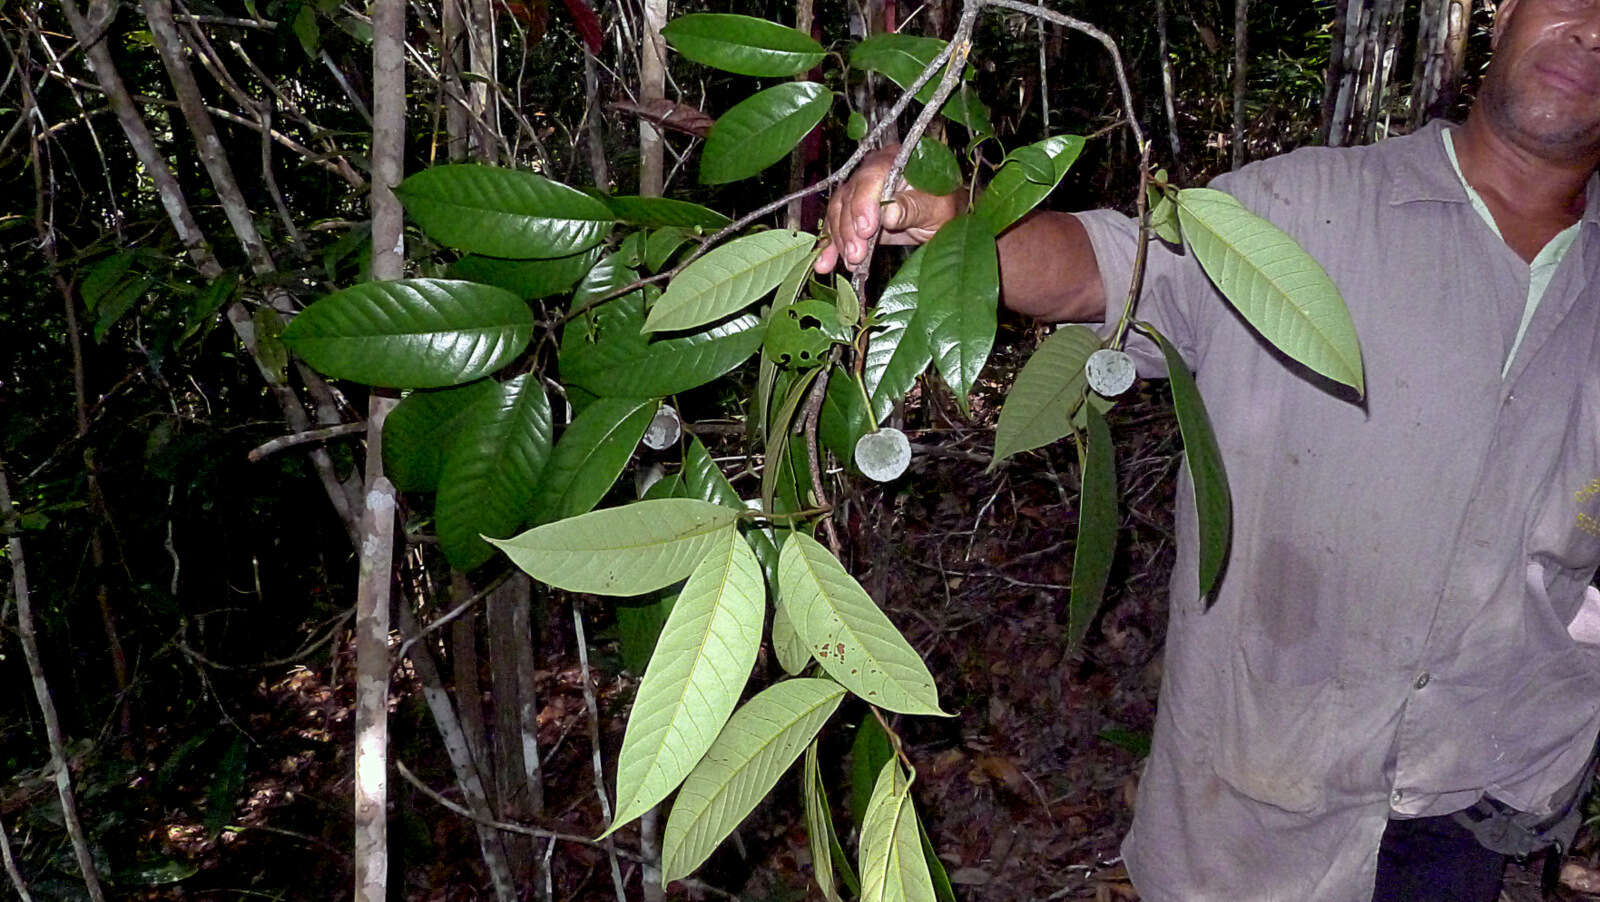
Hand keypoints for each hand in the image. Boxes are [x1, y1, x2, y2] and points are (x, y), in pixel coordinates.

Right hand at [814, 144, 963, 273]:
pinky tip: (825, 263)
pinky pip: (836, 226)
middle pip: (850, 196)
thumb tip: (889, 213)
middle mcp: (872, 171)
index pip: (871, 176)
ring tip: (848, 263)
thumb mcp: (936, 208)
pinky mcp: (852, 211)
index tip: (866, 230)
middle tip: (856, 255)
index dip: (863, 203)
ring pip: (838, 211)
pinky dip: (831, 245)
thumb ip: (913, 208)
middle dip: (849, 228)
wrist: (940, 215)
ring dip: (839, 239)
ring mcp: (860, 191)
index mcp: (896, 161)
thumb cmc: (944, 206)